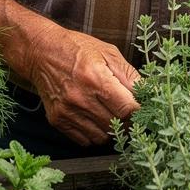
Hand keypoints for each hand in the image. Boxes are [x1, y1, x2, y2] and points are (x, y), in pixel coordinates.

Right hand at [0, 0, 138, 146]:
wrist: (41, 52)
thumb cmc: (77, 48)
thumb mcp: (108, 52)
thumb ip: (129, 75)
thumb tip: (148, 93)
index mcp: (97, 79)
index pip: (128, 109)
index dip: (140, 112)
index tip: (144, 109)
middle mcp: (81, 98)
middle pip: (116, 125)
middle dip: (128, 121)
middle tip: (129, 112)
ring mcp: (68, 112)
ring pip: (102, 137)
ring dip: (111, 130)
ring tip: (110, 113)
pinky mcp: (58, 120)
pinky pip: (85, 140)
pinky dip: (94, 134)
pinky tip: (95, 117)